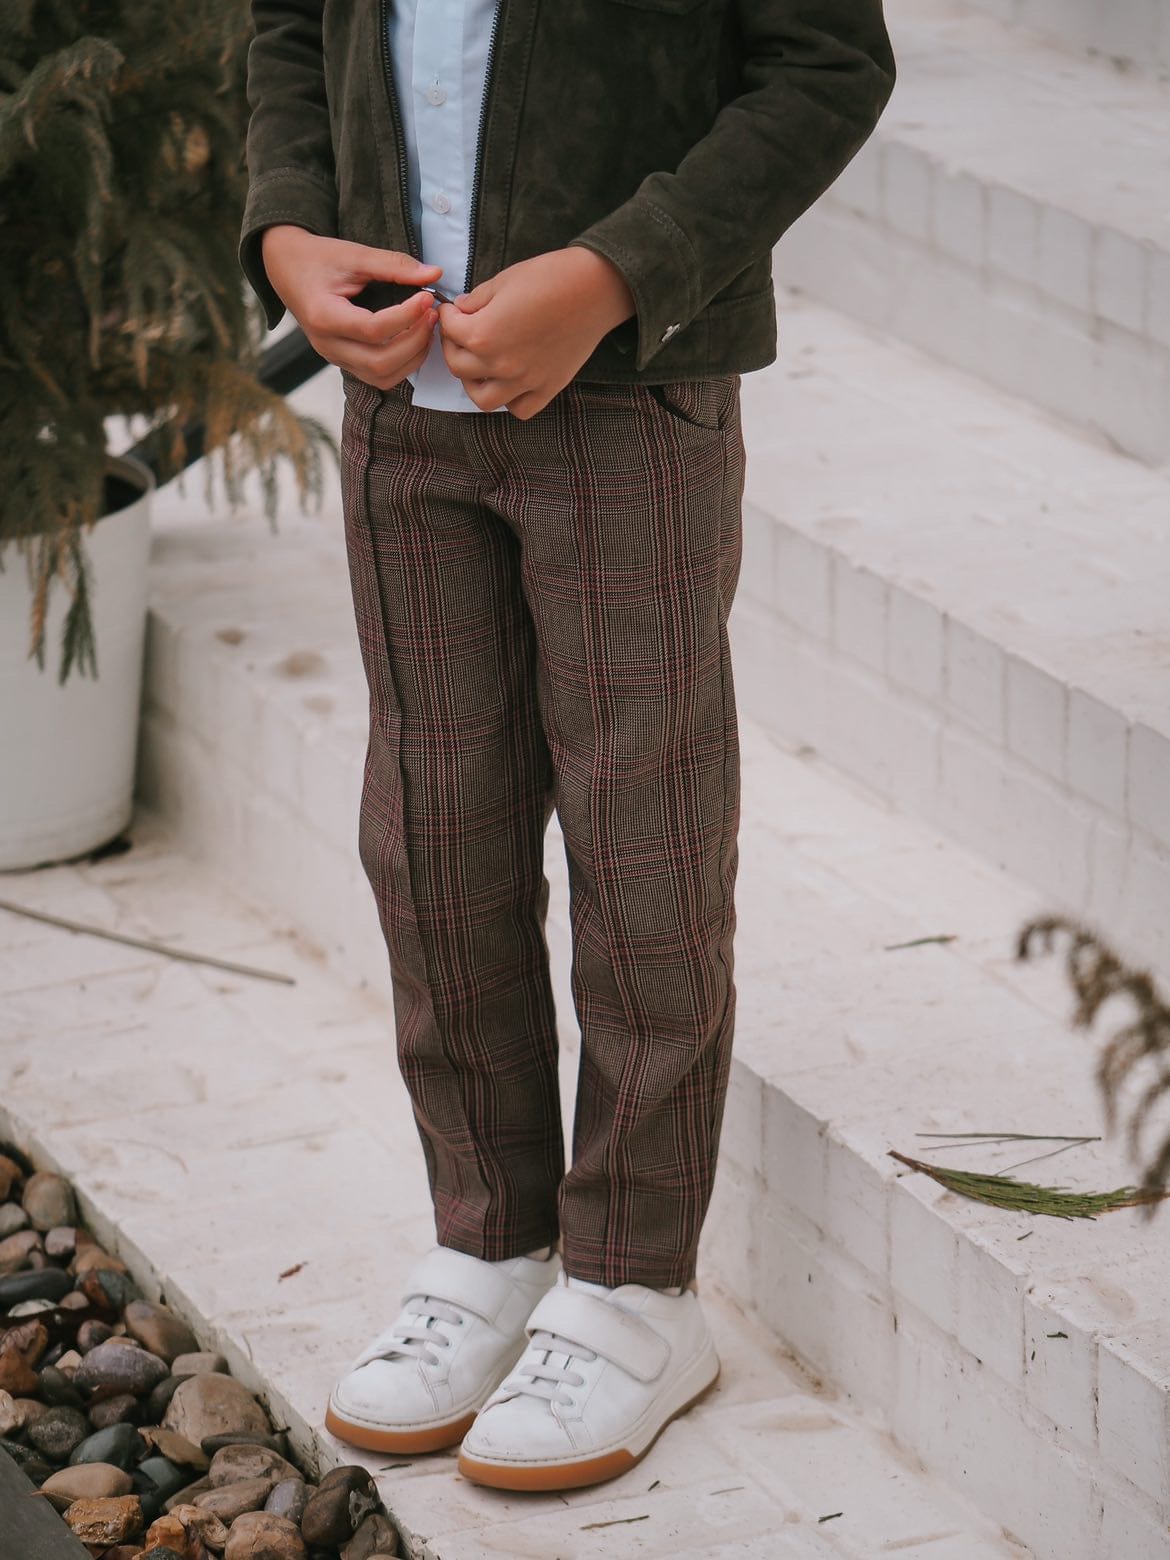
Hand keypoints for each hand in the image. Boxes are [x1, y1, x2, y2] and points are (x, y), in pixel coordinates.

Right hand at [260, 226, 443, 389]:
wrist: (288, 270)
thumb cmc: (319, 259)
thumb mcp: (354, 254)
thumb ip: (393, 264)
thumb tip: (434, 273)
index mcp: (323, 316)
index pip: (372, 329)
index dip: (406, 317)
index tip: (426, 297)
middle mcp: (327, 345)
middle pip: (379, 362)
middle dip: (414, 341)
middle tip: (432, 315)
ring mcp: (334, 357)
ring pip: (381, 377)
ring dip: (412, 358)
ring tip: (427, 328)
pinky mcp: (344, 362)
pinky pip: (378, 377)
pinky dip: (402, 364)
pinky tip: (414, 340)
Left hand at [437, 248, 634, 418]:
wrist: (595, 288)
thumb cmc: (551, 277)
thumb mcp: (505, 280)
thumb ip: (477, 300)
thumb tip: (462, 310)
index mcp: (483, 334)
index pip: (450, 330)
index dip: (447, 315)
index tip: (451, 310)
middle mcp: (500, 364)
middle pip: (458, 367)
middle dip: (453, 346)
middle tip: (459, 334)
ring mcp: (524, 381)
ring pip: (483, 399)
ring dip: (474, 382)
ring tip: (478, 366)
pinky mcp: (547, 388)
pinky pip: (520, 409)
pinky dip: (509, 400)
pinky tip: (510, 382)